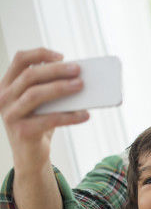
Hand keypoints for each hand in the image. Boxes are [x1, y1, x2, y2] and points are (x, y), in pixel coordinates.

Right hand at [0, 48, 87, 168]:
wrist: (30, 155)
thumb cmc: (39, 122)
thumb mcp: (43, 102)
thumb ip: (51, 87)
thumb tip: (78, 76)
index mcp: (8, 84)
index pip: (20, 59)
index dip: (40, 54)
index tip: (61, 56)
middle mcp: (4, 97)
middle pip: (30, 76)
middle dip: (56, 70)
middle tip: (78, 70)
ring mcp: (10, 114)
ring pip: (35, 95)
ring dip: (60, 88)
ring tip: (81, 86)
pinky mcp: (22, 131)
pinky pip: (49, 119)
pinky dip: (69, 116)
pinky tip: (85, 115)